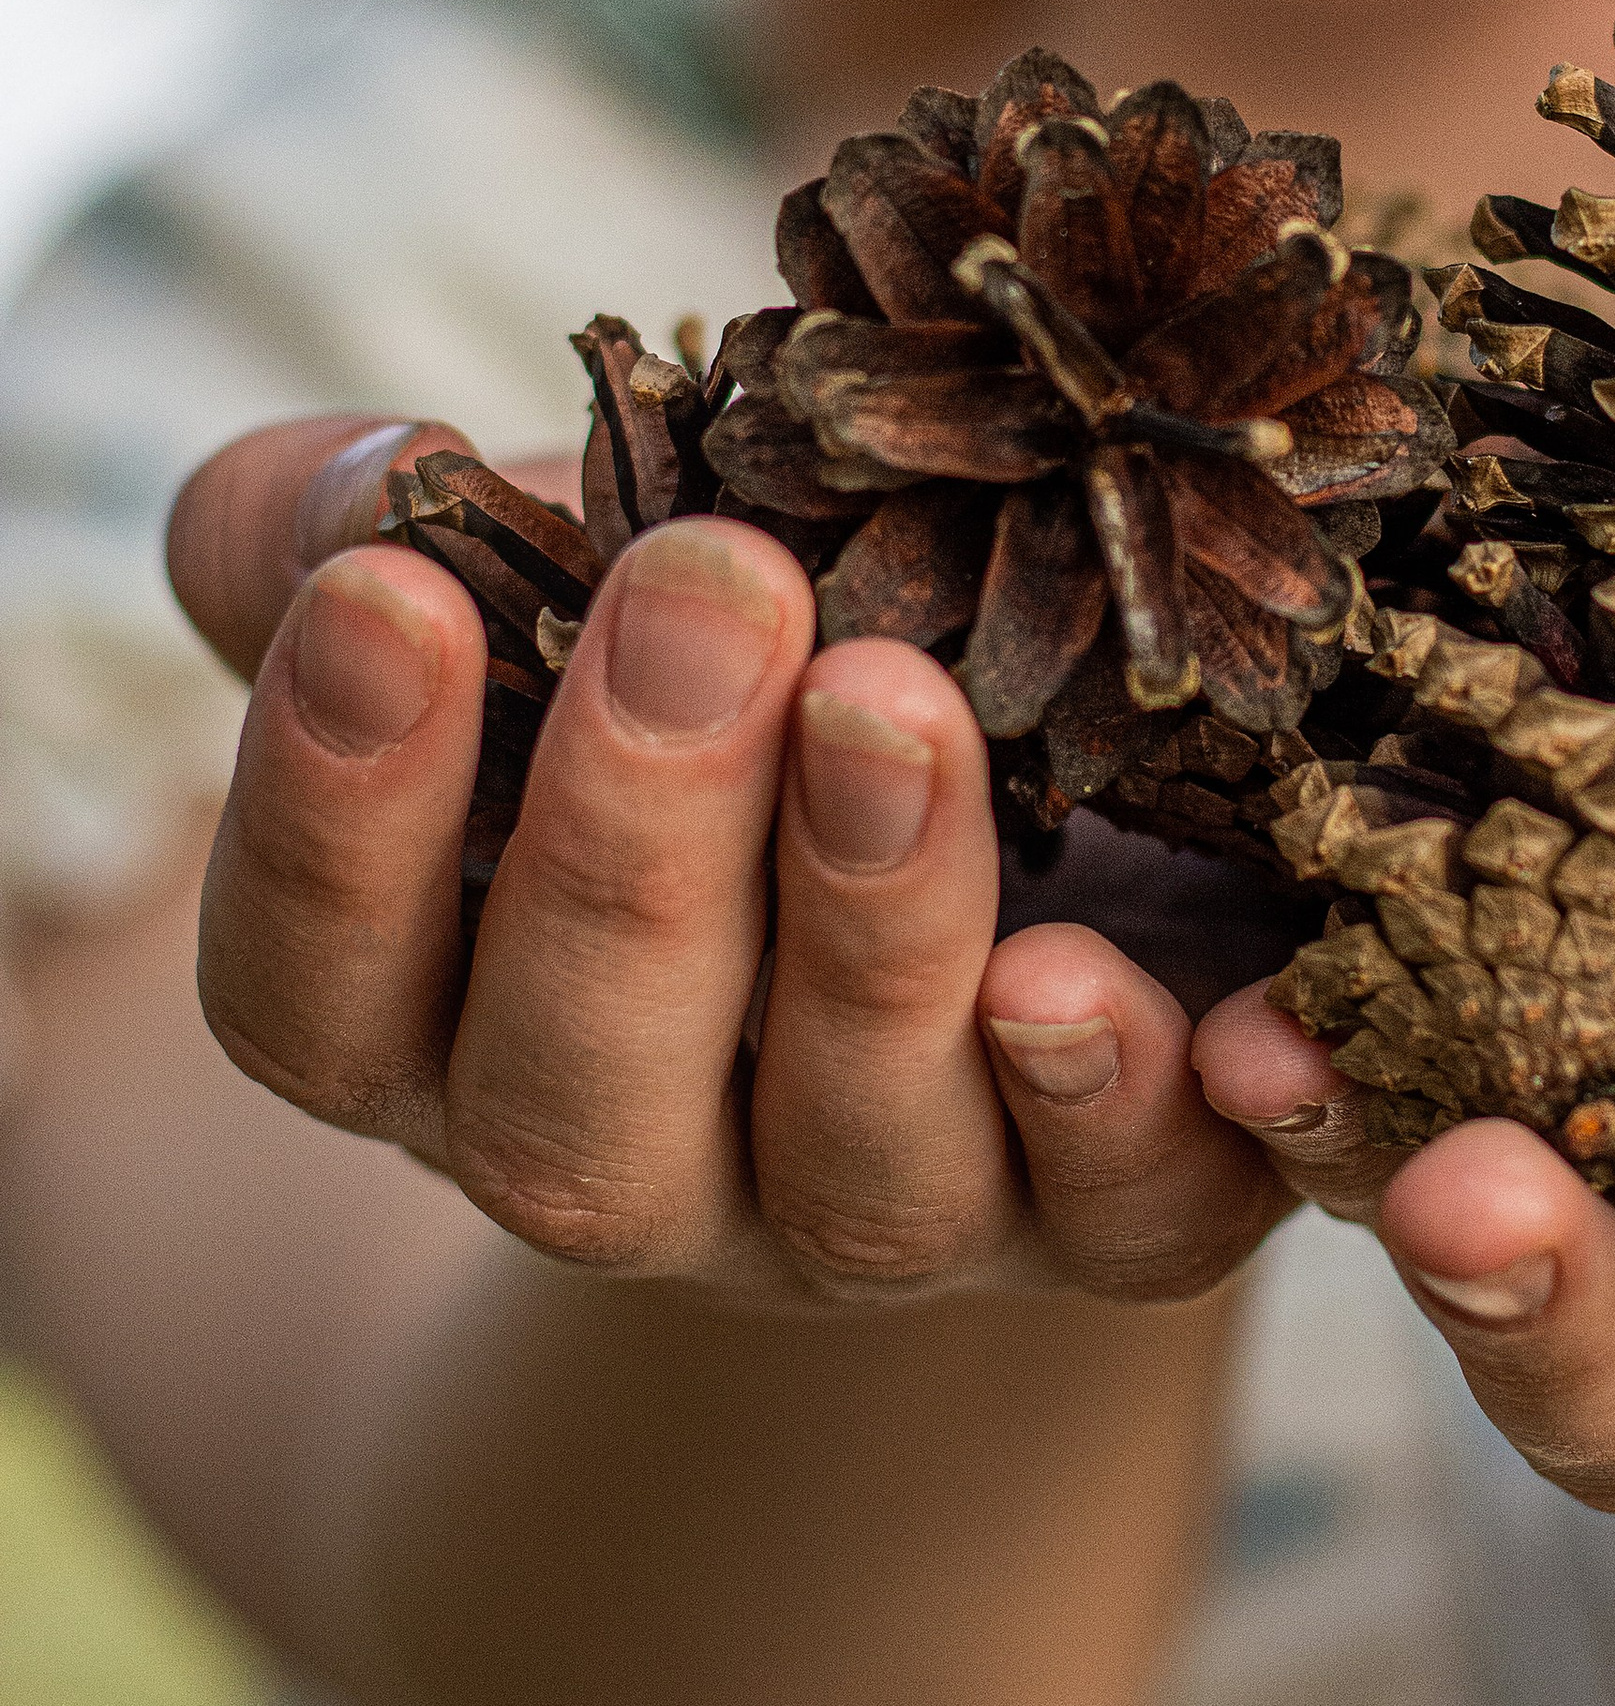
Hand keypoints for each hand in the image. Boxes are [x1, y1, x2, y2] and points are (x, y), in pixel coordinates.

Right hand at [170, 417, 1295, 1309]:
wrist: (1045, 836)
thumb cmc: (717, 680)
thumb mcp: (535, 580)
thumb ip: (370, 518)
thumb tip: (391, 484)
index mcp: (453, 1029)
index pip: (315, 998)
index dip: (327, 821)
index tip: (389, 594)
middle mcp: (648, 1166)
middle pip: (574, 1114)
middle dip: (633, 851)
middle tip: (712, 592)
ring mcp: (889, 1216)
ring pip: (859, 1167)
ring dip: (877, 939)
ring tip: (902, 709)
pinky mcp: (1117, 1214)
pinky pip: (1142, 1221)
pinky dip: (1159, 1111)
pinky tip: (1207, 1010)